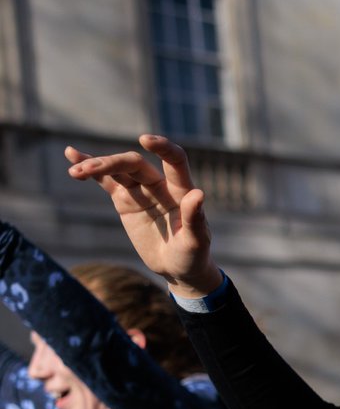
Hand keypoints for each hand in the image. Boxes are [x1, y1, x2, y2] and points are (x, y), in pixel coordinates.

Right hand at [64, 135, 222, 297]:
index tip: (145, 140)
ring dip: (95, 166)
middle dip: (113, 163)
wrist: (177, 268)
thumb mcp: (196, 242)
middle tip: (89, 170)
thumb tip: (198, 193)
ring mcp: (140, 191)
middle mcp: (159, 185)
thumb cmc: (192, 256)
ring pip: (117, 170)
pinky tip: (71, 154)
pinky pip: (106, 181)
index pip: (174, 160)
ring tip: (75, 171)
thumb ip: (195, 219)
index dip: (162, 148)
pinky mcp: (125, 200)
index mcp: (180, 191)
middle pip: (135, 164)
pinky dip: (90, 170)